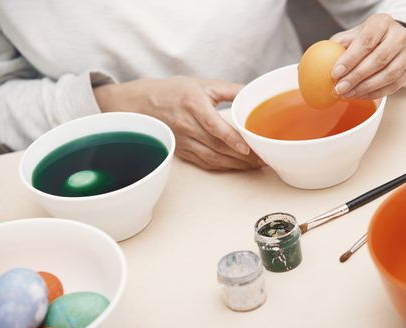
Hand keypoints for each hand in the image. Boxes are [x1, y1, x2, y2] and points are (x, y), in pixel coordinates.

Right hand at [94, 76, 262, 170]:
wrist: (142, 104)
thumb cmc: (173, 91)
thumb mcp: (202, 83)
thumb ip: (229, 89)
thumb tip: (251, 93)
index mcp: (193, 104)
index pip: (214, 125)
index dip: (231, 138)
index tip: (247, 147)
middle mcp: (186, 125)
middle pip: (217, 145)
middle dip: (242, 156)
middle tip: (263, 159)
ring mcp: (183, 141)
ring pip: (212, 157)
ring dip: (235, 164)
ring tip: (255, 165)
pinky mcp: (182, 151)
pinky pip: (205, 162)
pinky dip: (222, 166)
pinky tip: (236, 166)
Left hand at [331, 14, 405, 99]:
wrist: (392, 41)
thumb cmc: (368, 39)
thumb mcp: (353, 35)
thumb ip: (338, 46)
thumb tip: (316, 64)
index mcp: (382, 23)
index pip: (367, 41)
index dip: (350, 59)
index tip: (335, 73)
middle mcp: (400, 36)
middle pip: (379, 59)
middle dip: (356, 77)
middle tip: (340, 88)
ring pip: (388, 75)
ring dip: (365, 88)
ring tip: (347, 94)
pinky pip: (393, 86)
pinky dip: (374, 94)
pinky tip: (359, 96)